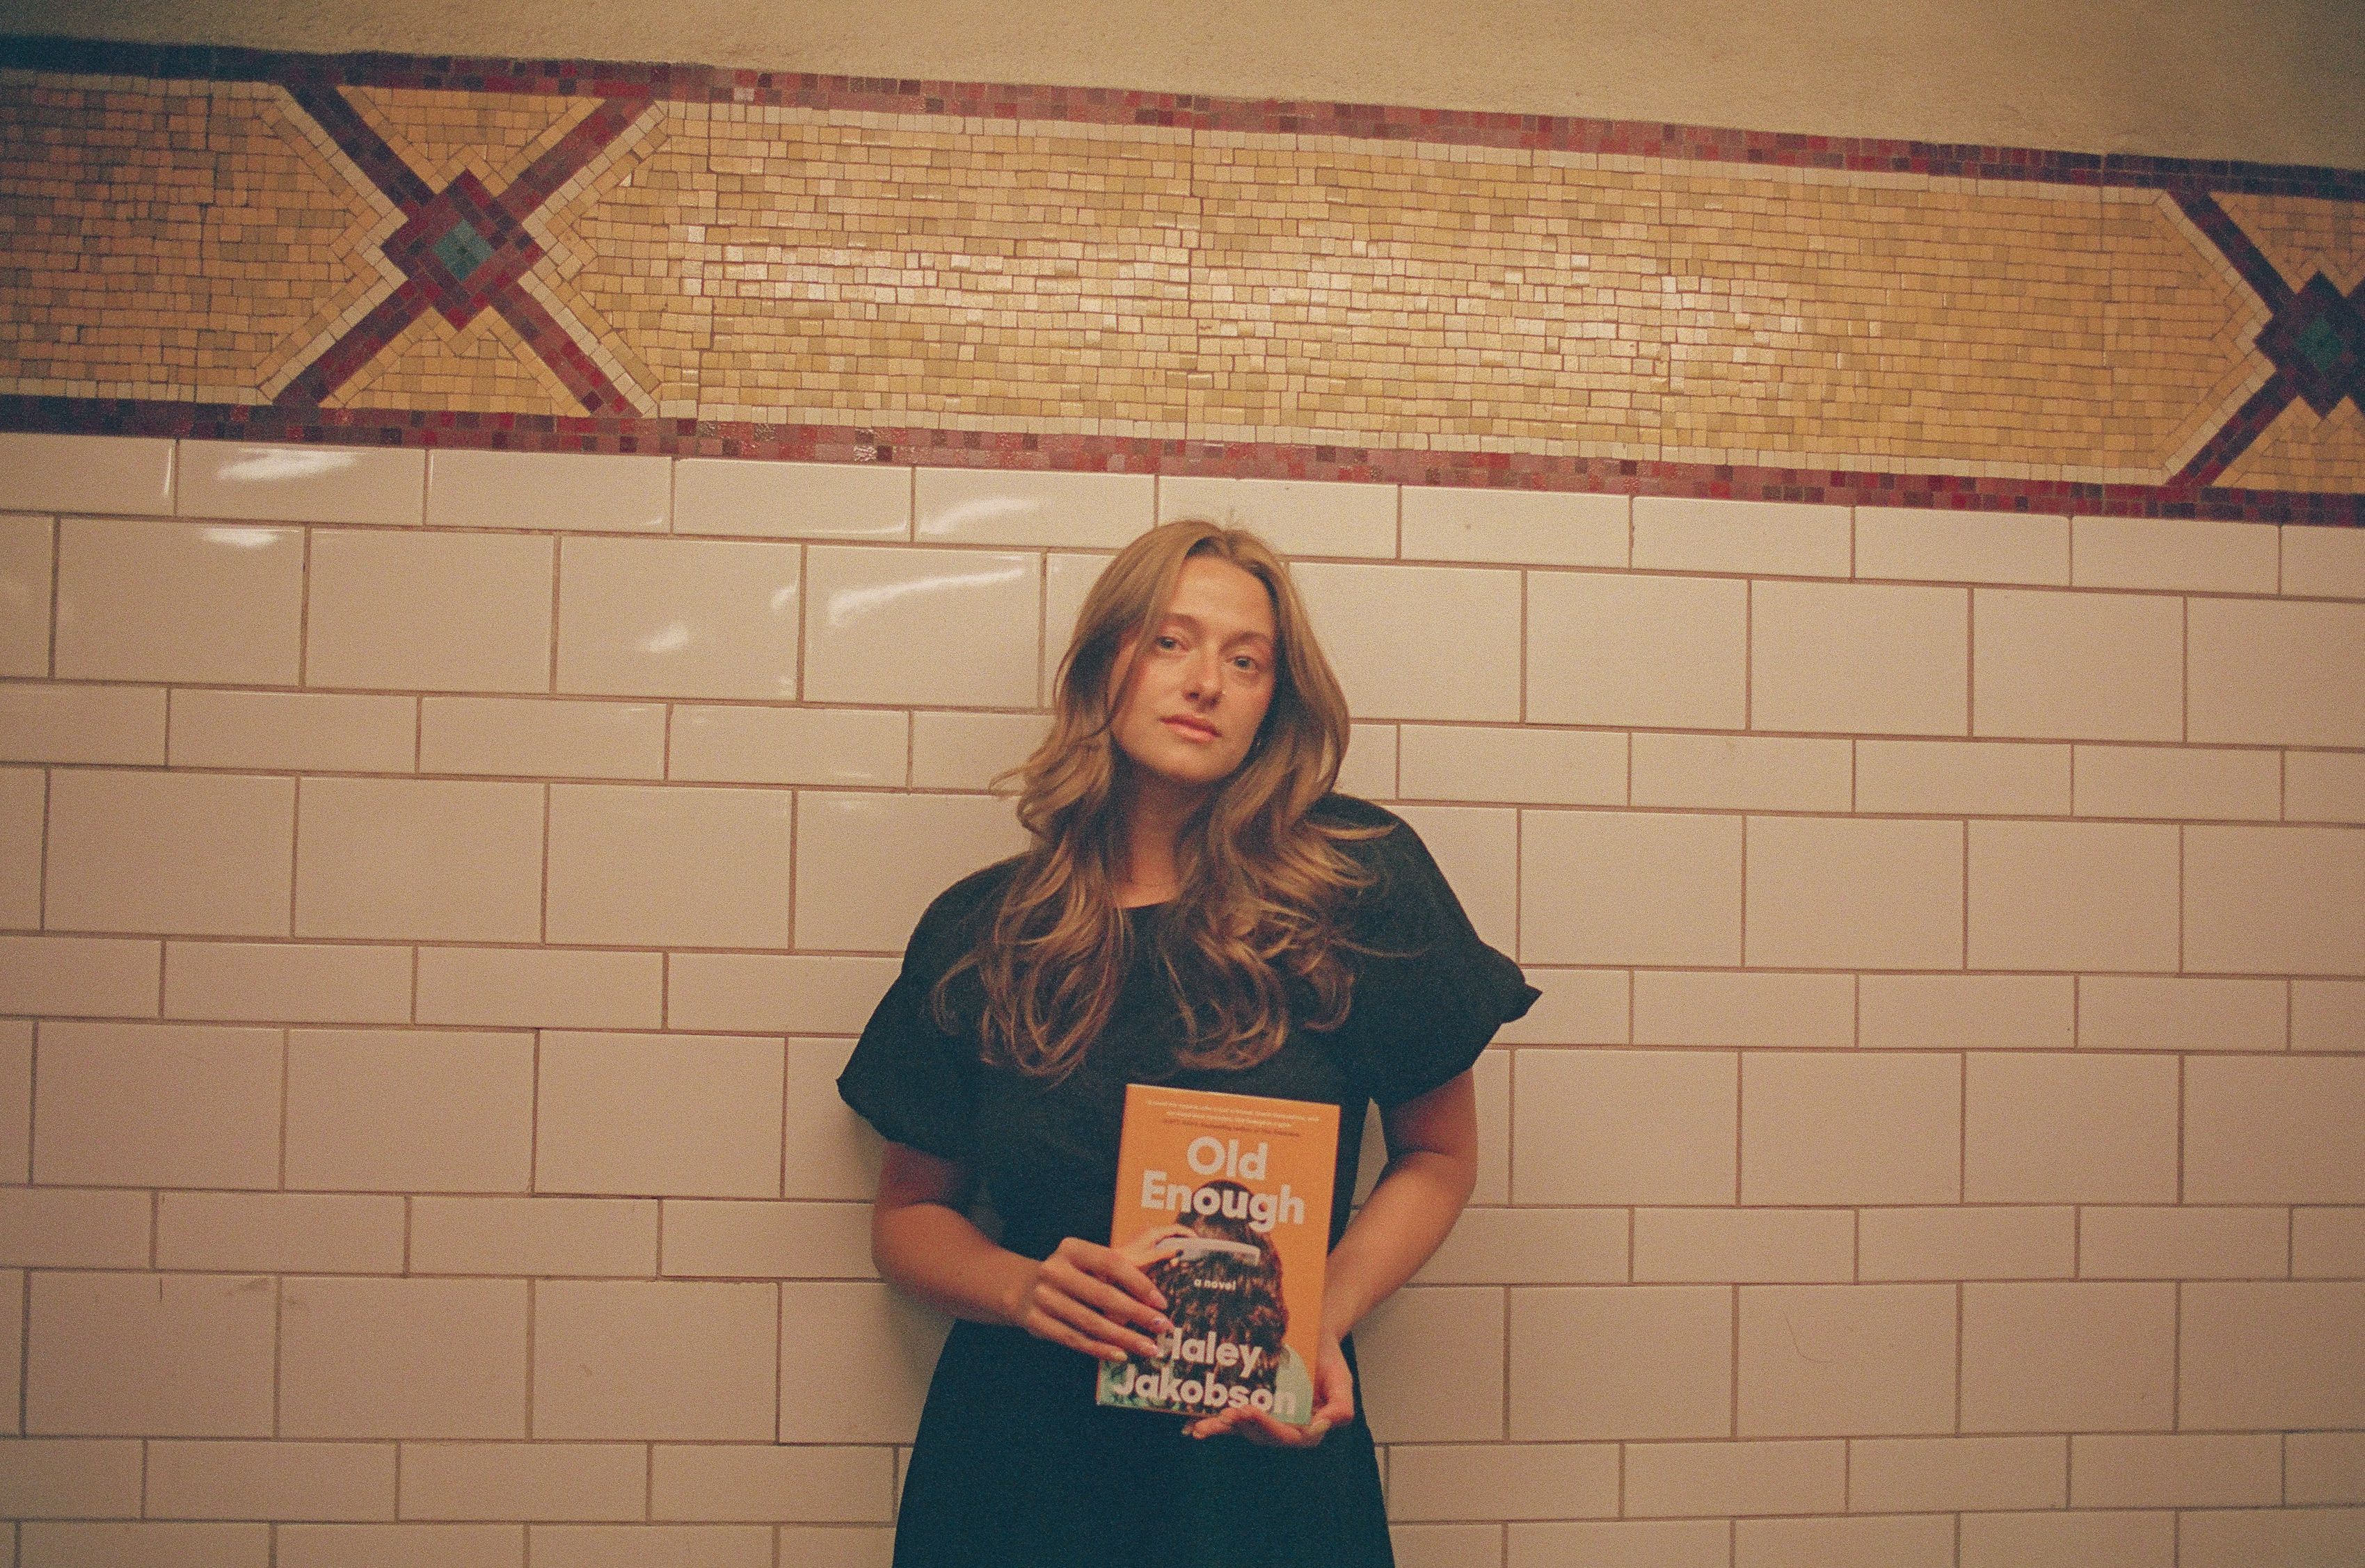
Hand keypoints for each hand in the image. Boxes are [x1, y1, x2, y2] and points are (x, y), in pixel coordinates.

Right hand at [1009, 1236, 1172, 1362]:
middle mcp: (1054, 1270)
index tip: (1162, 1303)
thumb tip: (1157, 1297)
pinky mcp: (1036, 1322)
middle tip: (1163, 1327)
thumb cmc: (1070, 1276)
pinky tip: (1121, 1354)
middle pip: (1104, 1295)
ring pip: (1091, 1322)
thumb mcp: (1086, 1263)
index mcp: (1071, 1249)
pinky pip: (1075, 1339)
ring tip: (1149, 1347)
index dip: (1139, 1283)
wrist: (1023, 1289)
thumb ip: (1116, 1272)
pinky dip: (1100, 1349)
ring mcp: (1042, 1297)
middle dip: (1138, 1314)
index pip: (1111, 1262)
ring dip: (1125, 1338)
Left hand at [1116, 1223, 1191, 1269]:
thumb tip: (1180, 1250)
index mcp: (1153, 1231)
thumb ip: (1166, 1254)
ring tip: (1174, 1264)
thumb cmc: (1128, 1261)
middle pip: (1172, 1234)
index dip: (1188, 1233)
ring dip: (1172, 1251)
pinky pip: (1159, 1245)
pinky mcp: (1142, 1243)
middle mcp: (1150, 1231)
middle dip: (1181, 1244)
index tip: (1198, 1240)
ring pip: (1166, 1241)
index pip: (1176, 1228)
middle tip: (1188, 1255)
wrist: (1111, 1264)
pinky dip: (1165, 1252)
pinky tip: (1165, 1263)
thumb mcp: (1150, 1259)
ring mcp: (1146, 1236)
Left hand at [1184, 1331, 1354, 1445]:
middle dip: (1243, 1426)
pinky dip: (1213, 1422)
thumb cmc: (1327, 1357)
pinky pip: (1232, 1418)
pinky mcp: (1250, 1407)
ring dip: (1223, 1429)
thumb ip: (1341, 1406)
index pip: (1290, 1436)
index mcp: (1309, 1427)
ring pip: (1243, 1429)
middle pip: (1262, 1435)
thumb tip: (1320, 1426)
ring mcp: (1266, 1418)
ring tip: (1202, 1427)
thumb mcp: (1342, 1379)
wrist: (1312, 1334)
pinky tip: (1193, 1425)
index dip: (1269, 1427)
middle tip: (1227, 1413)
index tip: (1251, 1411)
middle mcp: (1285, 1426)